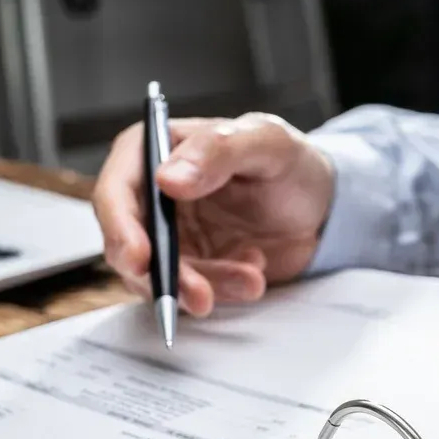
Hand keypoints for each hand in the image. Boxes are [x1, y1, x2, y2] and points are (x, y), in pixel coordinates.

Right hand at [91, 113, 334, 314]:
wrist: (321, 205)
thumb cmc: (290, 161)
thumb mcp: (265, 142)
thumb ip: (216, 153)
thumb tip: (166, 180)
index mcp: (155, 151)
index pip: (116, 190)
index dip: (121, 227)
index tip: (141, 257)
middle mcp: (152, 196)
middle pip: (130, 244)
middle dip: (163, 277)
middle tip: (200, 296)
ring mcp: (170, 237)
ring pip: (161, 277)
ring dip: (204, 287)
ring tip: (252, 280)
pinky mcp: (192, 268)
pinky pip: (191, 292)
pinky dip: (223, 290)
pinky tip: (255, 272)